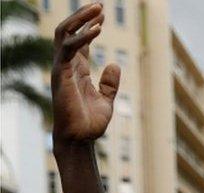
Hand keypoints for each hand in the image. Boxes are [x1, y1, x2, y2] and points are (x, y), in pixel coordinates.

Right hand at [51, 3, 119, 143]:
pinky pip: (68, 49)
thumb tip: (114, 64)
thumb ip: (109, 83)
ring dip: (80, 19)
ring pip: (64, 34)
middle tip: (99, 5)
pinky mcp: (61, 74)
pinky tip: (97, 30)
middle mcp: (66, 66)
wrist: (80, 139)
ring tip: (98, 9)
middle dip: (82, 16)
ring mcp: (62, 69)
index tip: (102, 15)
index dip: (89, 26)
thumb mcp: (106, 100)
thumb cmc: (89, 123)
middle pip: (68, 31)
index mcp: (76, 70)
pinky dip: (82, 37)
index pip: (79, 41)